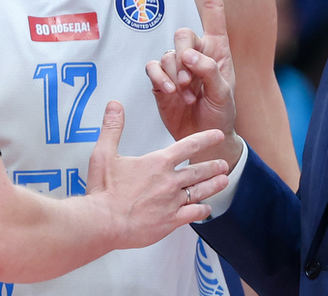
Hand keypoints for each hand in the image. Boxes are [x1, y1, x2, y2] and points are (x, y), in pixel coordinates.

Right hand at [86, 101, 228, 249]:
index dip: (205, 139)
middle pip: (198, 171)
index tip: (217, 135)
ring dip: (213, 185)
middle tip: (223, 164)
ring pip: (200, 191)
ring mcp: (172, 202)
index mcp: (158, 163)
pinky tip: (206, 209)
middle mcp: (169, 182)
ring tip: (224, 181)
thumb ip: (112, 127)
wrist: (104, 221)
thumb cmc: (104, 190)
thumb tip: (115, 106)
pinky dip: (202, 211)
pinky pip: (193, 214)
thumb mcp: (104, 153)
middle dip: (213, 166)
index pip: (188, 146)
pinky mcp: (170, 221)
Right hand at [145, 0, 243, 170]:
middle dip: (184, 54)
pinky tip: (169, 92)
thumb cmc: (221, 114)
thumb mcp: (224, 94)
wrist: (204, 138)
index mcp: (218, 50)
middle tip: (190, 80)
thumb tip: (190, 56)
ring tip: (184, 93)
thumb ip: (210, 73)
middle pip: (182, 33)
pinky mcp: (161, 80)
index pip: (213, 13)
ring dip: (174, 72)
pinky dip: (159, 77)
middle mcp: (196, 53)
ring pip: (167, 53)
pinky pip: (153, 67)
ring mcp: (177, 66)